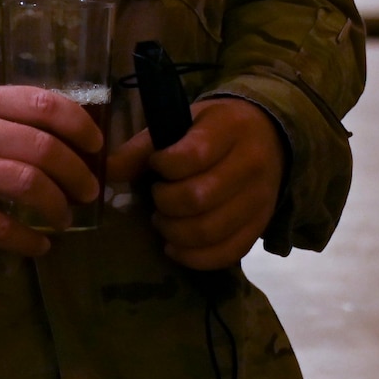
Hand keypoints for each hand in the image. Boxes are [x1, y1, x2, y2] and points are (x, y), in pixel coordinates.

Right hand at [0, 84, 102, 257]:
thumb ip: (11, 115)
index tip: (96, 145)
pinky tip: (39, 246)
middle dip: (77, 172)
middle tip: (89, 190)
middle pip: (44, 148)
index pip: (45, 104)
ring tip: (66, 216)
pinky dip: (27, 239)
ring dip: (58, 205)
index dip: (80, 125)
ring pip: (28, 184)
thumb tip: (70, 138)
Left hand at [106, 97, 284, 269]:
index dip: (164, 166)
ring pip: (211, 231)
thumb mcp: (183, 121)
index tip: (156, 164)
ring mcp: (260, 199)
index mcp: (230, 129)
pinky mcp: (260, 226)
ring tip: (164, 221)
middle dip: (165, 204)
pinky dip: (194, 257)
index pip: (192, 156)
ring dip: (175, 233)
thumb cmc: (217, 129)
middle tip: (157, 198)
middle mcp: (251, 164)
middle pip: (199, 198)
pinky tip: (176, 246)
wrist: (270, 137)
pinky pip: (227, 254)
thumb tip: (108, 172)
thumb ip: (144, 146)